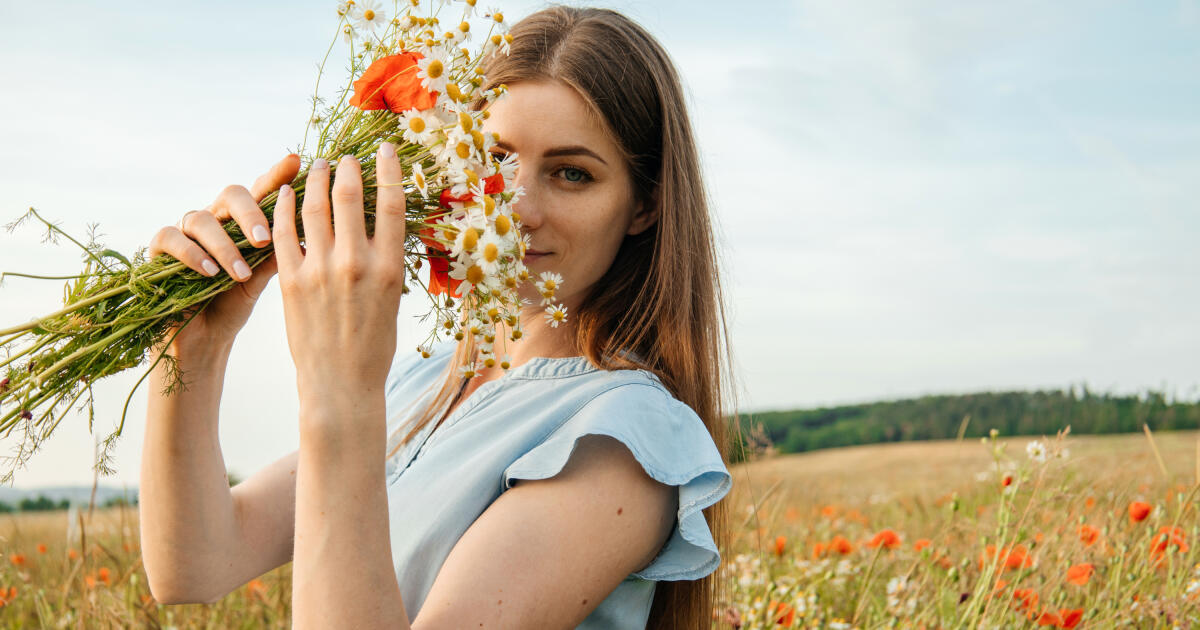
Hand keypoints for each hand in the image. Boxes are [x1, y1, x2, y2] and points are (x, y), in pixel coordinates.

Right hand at [148, 154, 300, 355]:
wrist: (202, 340)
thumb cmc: (233, 306)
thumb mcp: (261, 280)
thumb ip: (277, 256)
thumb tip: (307, 237)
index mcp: (242, 222)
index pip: (261, 192)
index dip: (277, 175)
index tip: (296, 161)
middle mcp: (215, 219)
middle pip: (231, 194)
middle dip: (249, 213)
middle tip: (264, 239)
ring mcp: (185, 231)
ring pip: (202, 219)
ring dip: (224, 247)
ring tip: (241, 274)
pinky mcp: (160, 249)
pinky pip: (171, 237)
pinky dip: (192, 254)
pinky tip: (210, 273)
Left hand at [272, 145, 406, 415]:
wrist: (341, 384)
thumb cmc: (374, 346)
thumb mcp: (392, 300)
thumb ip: (383, 260)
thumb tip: (377, 224)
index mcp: (390, 268)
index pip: (391, 204)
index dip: (389, 170)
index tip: (385, 149)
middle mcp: (356, 264)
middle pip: (350, 197)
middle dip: (347, 169)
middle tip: (345, 157)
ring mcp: (321, 271)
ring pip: (315, 209)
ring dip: (316, 181)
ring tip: (317, 167)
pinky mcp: (291, 282)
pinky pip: (285, 234)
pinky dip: (283, 209)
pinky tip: (284, 195)